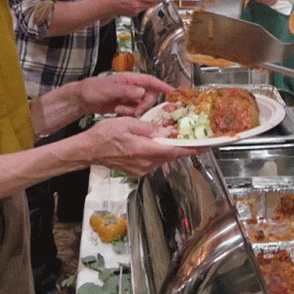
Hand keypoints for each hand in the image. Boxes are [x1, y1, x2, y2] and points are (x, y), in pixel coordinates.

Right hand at [71, 116, 201, 176]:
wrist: (88, 151)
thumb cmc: (103, 136)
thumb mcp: (128, 123)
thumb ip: (149, 128)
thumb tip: (166, 131)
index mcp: (145, 150)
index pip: (175, 150)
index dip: (192, 148)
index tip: (205, 145)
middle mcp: (146, 163)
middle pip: (171, 154)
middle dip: (181, 145)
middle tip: (191, 135)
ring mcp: (141, 169)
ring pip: (162, 157)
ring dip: (168, 147)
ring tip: (172, 136)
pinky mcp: (137, 170)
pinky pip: (153, 160)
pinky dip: (158, 151)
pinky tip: (155, 143)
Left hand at [72, 72, 173, 116]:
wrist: (81, 99)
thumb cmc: (92, 89)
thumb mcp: (108, 89)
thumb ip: (125, 90)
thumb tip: (142, 91)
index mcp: (130, 79)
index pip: (151, 81)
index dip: (163, 86)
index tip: (173, 92)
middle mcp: (132, 87)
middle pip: (149, 95)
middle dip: (144, 105)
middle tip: (134, 110)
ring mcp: (129, 96)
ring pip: (142, 104)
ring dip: (134, 110)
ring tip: (120, 109)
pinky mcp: (126, 105)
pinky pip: (135, 110)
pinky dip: (129, 113)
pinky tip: (118, 111)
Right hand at [106, 0, 161, 15]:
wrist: (110, 5)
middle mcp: (137, 6)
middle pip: (151, 4)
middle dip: (156, 1)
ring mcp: (136, 11)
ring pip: (146, 7)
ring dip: (149, 3)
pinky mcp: (134, 14)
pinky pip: (141, 9)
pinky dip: (142, 5)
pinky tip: (138, 2)